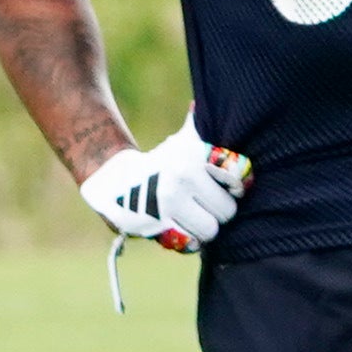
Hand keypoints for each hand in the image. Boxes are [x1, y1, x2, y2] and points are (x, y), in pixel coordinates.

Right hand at [74, 123, 249, 250]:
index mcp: (193, 152)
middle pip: (227, 210)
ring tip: (194, 217)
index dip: (238, 187)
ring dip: (205, 227)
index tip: (230, 188)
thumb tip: (210, 109)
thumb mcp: (181, 142)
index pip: (238, 176)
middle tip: (208, 206)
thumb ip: (204, 130)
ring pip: (210, 230)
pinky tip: (181, 226)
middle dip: (219, 211)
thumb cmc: (160, 164)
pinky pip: (190, 243)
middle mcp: (182, 174)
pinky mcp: (156, 223)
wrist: (113, 180)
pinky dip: (189, 240)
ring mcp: (168, 200)